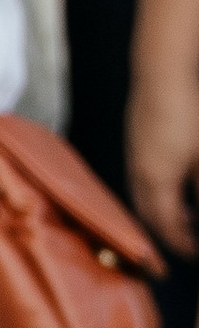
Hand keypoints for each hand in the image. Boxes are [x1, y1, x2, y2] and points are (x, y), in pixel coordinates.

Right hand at [129, 68, 198, 258]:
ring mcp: (135, 153)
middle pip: (148, 214)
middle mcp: (140, 171)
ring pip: (143, 195)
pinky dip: (156, 190)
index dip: (180, 244)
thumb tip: (198, 219)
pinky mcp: (137, 138)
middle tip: (188, 242)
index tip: (195, 254)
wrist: (163, 73)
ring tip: (185, 216)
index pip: (166, 225)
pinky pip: (142, 177)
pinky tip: (174, 183)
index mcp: (157, 180)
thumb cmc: (188, 115)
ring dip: (161, 211)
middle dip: (167, 232)